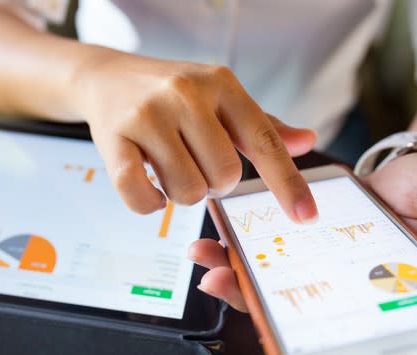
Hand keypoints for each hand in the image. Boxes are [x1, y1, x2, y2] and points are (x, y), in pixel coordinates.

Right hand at [74, 54, 316, 220]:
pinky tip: (150, 188)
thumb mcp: (221, 98)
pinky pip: (140, 194)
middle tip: (198, 165)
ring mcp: (148, 115)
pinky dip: (150, 203)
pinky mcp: (114, 138)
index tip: (307, 216)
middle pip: (224, 177)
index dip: (288, 183)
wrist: (109, 76)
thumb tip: (307, 141)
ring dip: (184, 193)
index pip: (265, 141)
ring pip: (187, 190)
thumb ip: (261, 126)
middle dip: (215, 185)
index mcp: (222, 86)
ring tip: (172, 168)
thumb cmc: (172, 93)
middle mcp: (186, 95)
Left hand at [189, 153, 416, 311]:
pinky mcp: (301, 225)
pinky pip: (270, 234)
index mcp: (370, 281)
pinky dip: (245, 232)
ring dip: (235, 262)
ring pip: (271, 268)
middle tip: (215, 280)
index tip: (265, 313)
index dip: (299, 318)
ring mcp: (315, 251)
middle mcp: (336, 273)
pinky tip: (220, 224)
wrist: (416, 165)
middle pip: (288, 295)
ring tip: (202, 253)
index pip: (329, 311)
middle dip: (248, 292)